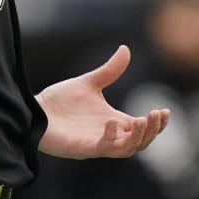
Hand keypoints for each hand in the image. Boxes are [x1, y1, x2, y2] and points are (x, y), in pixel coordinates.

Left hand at [37, 45, 169, 158]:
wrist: (34, 111)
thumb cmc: (59, 102)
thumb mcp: (89, 83)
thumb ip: (109, 70)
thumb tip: (126, 49)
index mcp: (114, 122)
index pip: (142, 128)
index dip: (157, 123)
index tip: (164, 110)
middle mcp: (109, 135)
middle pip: (140, 142)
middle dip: (152, 130)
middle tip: (156, 115)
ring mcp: (97, 144)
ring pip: (127, 150)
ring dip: (138, 137)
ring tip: (142, 120)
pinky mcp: (83, 148)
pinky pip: (103, 148)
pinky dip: (111, 137)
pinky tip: (112, 122)